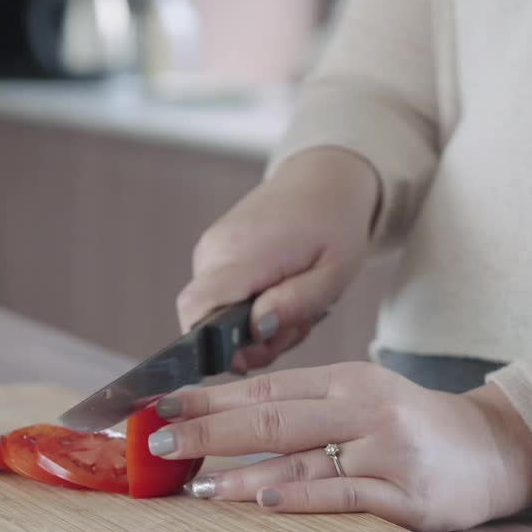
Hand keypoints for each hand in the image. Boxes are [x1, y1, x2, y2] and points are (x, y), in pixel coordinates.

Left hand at [146, 363, 531, 531]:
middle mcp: (364, 409)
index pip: (265, 389)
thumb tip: (217, 417)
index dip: (209, 399)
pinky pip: (346, 495)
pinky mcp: (407, 496)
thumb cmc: (407, 425)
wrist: (491, 449)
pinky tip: (266, 500)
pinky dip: (303, 498)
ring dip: (242, 475)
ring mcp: (386, 452)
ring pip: (302, 461)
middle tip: (159, 445)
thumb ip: (299, 405)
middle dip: (209, 433)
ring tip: (197, 486)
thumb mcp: (356, 397)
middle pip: (273, 421)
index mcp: (346, 380)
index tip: (161, 409)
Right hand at [176, 147, 380, 371]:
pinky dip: (249, 308)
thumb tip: (257, 329)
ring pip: (215, 313)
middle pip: (207, 321)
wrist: (323, 180)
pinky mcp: (214, 253)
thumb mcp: (334, 273)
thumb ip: (295, 303)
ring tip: (292, 305)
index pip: (197, 308)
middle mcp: (217, 250)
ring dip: (254, 325)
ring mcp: (211, 249)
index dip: (214, 344)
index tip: (255, 351)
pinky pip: (220, 297)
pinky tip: (278, 293)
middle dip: (249, 342)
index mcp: (246, 253)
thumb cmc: (334, 224)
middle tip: (293, 326)